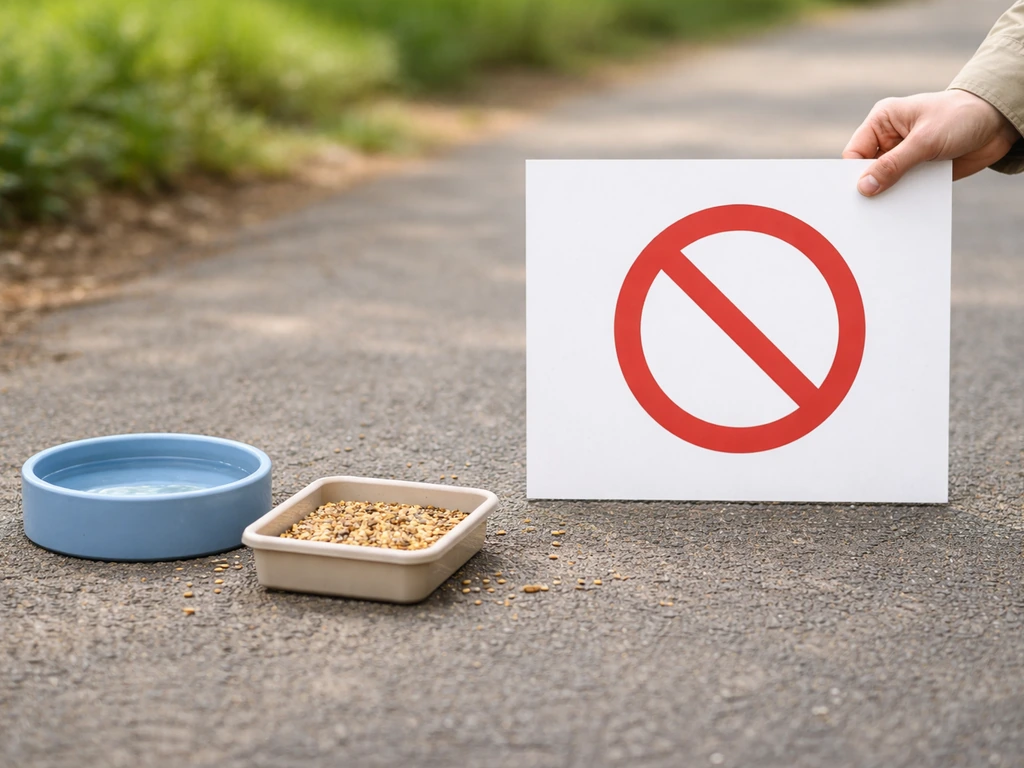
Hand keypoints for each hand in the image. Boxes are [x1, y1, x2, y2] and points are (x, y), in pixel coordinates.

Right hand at [842, 89, 1019, 195]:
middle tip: (866, 209)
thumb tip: (865, 188)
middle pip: (866, 171)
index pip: (855, 153)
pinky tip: (904, 211)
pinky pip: (904, 190)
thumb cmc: (961, 117)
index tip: (856, 194)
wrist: (998, 123)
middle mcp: (889, 140)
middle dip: (869, 188)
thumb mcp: (925, 140)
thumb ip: (894, 165)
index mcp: (882, 122)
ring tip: (886, 214)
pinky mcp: (918, 171)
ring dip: (888, 196)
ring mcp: (904, 156)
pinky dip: (905, 200)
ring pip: (885, 183)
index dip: (852, 174)